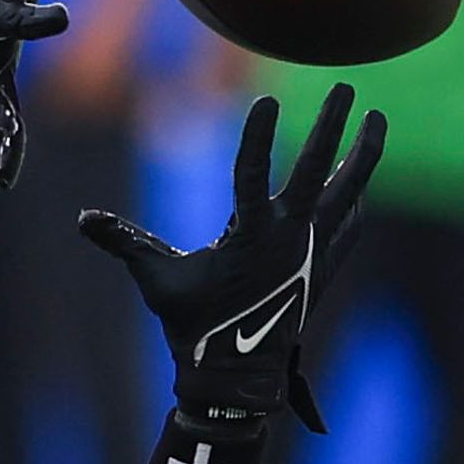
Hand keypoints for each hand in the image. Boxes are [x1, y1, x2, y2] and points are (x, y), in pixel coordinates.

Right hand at [79, 83, 383, 432]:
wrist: (238, 376)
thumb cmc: (195, 326)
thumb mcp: (157, 280)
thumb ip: (124, 242)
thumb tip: (83, 220)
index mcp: (248, 237)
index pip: (251, 174)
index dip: (257, 137)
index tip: (266, 102)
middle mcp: (288, 238)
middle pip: (316, 170)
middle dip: (330, 126)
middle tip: (344, 87)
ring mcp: (313, 251)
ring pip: (349, 192)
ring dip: (364, 153)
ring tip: (379, 119)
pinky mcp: (324, 267)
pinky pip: (350, 222)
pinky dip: (357, 197)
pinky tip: (361, 179)